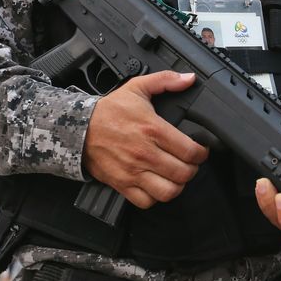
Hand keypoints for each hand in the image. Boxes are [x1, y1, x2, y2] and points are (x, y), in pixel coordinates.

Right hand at [84, 71, 208, 208]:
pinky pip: (146, 201)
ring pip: (168, 192)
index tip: (200, 150)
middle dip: (192, 169)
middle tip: (189, 163)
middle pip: (184, 173)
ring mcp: (133, 171)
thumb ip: (166, 81)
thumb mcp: (138, 87)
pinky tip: (156, 185)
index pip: (191, 151)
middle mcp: (145, 153)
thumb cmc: (109, 110)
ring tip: (175, 176)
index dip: (202, 153)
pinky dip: (155, 197)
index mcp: (154, 130)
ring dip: (177, 186)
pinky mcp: (122, 184)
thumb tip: (189, 78)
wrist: (78, 127)